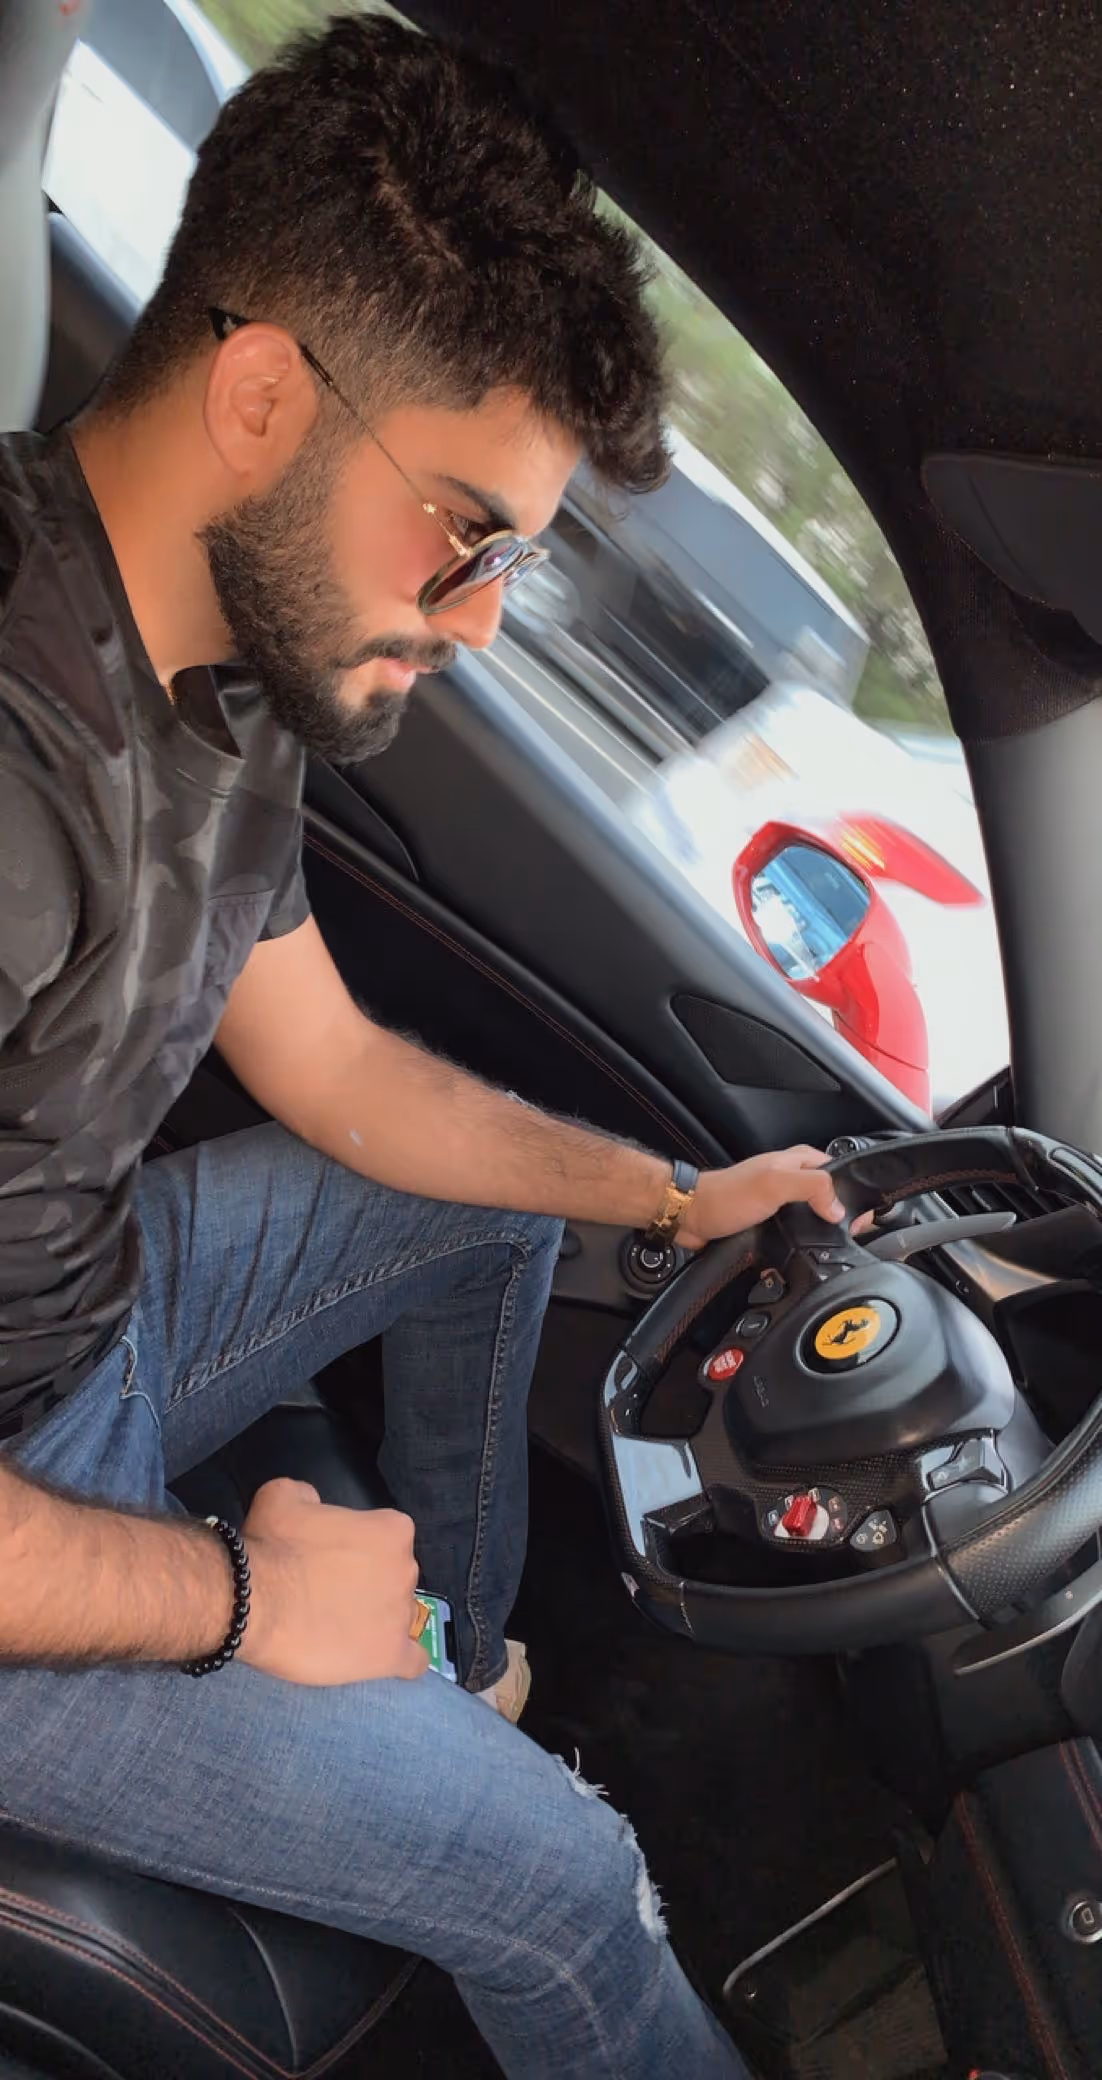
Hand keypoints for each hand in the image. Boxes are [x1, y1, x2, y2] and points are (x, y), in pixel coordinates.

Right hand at [239, 1478, 429, 1686]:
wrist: (253, 1601)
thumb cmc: (272, 1545)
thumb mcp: (283, 1496)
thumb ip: (309, 1497)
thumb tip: (314, 1506)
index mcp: (393, 1529)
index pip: (387, 1536)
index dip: (359, 1547)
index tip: (332, 1557)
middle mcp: (406, 1569)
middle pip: (394, 1576)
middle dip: (368, 1582)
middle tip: (329, 1591)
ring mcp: (401, 1615)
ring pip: (400, 1616)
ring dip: (378, 1620)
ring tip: (340, 1629)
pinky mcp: (390, 1655)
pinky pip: (413, 1661)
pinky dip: (401, 1659)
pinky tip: (380, 1657)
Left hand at [678, 1144, 850, 1251]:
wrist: (692, 1216)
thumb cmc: (725, 1196)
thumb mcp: (775, 1184)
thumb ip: (812, 1187)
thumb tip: (838, 1208)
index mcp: (798, 1161)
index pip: (840, 1171)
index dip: (852, 1194)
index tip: (856, 1217)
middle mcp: (791, 1178)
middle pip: (829, 1197)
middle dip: (838, 1217)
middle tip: (843, 1235)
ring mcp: (780, 1200)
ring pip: (813, 1217)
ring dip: (818, 1233)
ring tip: (823, 1247)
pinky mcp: (770, 1221)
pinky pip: (795, 1232)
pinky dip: (799, 1243)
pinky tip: (800, 1254)